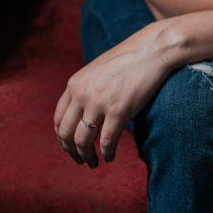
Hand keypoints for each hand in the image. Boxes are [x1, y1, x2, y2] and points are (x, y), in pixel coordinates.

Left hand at [53, 21, 176, 167]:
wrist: (153, 49)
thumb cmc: (129, 59)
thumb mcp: (98, 70)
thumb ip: (87, 88)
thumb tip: (84, 113)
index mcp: (75, 83)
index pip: (58, 119)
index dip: (62, 138)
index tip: (69, 147)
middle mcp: (82, 94)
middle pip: (66, 134)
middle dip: (71, 152)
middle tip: (81, 160)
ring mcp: (99, 103)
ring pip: (83, 142)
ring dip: (87, 157)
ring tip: (94, 163)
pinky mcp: (119, 111)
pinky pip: (106, 142)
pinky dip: (107, 153)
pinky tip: (110, 156)